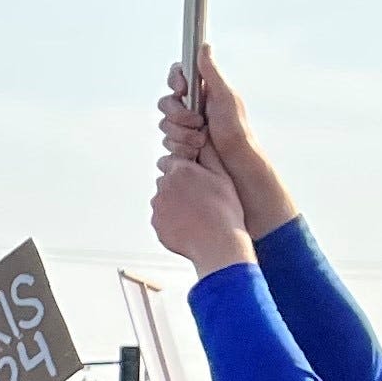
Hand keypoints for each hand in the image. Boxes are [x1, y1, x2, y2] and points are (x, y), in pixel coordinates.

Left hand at [150, 151, 255, 273]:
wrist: (218, 245)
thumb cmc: (225, 210)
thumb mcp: (223, 177)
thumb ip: (210, 154)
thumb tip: (204, 134)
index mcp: (181, 170)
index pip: (173, 161)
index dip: (185, 170)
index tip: (196, 180)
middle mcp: (164, 184)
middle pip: (165, 180)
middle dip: (177, 186)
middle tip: (198, 200)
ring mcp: (158, 205)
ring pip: (163, 199)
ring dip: (173, 203)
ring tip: (195, 215)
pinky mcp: (155, 223)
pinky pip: (161, 218)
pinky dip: (171, 221)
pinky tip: (189, 227)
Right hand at [164, 49, 291, 232]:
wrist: (235, 163)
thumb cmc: (236, 129)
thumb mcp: (225, 97)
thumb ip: (211, 72)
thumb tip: (204, 45)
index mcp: (201, 91)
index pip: (177, 76)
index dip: (175, 81)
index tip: (183, 89)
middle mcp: (190, 107)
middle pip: (166, 103)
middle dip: (179, 116)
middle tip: (198, 122)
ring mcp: (184, 126)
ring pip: (164, 125)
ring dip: (181, 134)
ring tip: (200, 142)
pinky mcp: (180, 144)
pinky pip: (166, 143)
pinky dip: (179, 148)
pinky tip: (194, 153)